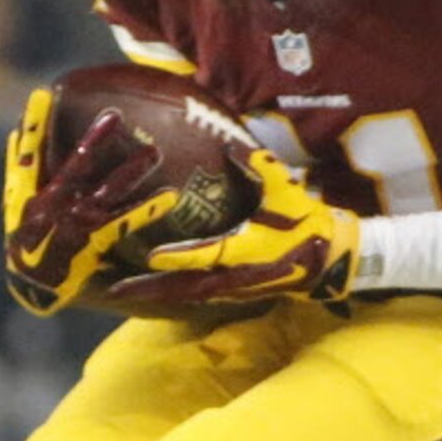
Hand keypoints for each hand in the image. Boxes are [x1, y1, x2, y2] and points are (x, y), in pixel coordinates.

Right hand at [3, 94, 178, 314]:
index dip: (33, 124)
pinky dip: (145, 210)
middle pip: (76, 167)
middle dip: (95, 141)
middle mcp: (51, 206)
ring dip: (130, 172)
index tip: (41, 94)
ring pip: (105, 192)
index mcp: (29, 194)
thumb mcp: (14, 203)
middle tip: (114, 115)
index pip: (29, 153)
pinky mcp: (91, 242)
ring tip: (154, 153)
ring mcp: (72, 223)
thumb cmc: (25, 237)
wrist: (32, 283)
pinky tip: (169, 197)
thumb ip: (17, 169)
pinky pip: (123, 223)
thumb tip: (14, 133)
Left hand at [108, 145, 359, 305]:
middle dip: (150, 288)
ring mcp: (233, 288)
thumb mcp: (286, 191)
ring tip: (120, 291)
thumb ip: (261, 167)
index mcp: (247, 249)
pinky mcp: (232, 292)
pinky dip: (170, 293)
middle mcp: (235, 275)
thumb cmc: (305, 222)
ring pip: (186, 294)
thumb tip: (233, 145)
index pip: (208, 255)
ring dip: (154, 294)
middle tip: (114, 289)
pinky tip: (146, 290)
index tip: (152, 257)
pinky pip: (194, 295)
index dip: (181, 257)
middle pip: (185, 286)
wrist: (327, 259)